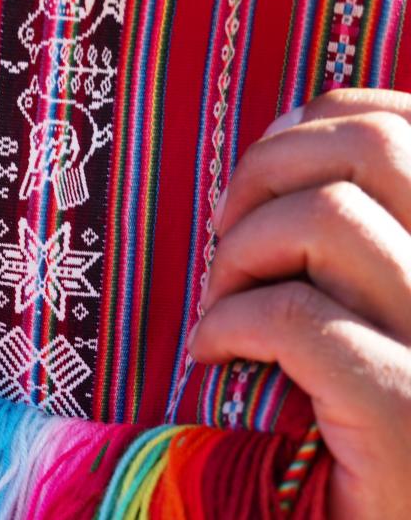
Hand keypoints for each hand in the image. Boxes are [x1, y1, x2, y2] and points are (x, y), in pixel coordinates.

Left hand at [190, 89, 410, 518]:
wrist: (374, 517)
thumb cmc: (352, 412)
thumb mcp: (365, 296)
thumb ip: (347, 223)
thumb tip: (290, 128)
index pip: (401, 125)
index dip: (313, 124)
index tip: (259, 177)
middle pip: (373, 146)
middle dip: (264, 171)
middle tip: (223, 233)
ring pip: (328, 217)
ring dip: (242, 251)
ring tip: (221, 302)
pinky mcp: (408, 414)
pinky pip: (295, 317)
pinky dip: (228, 323)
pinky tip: (212, 354)